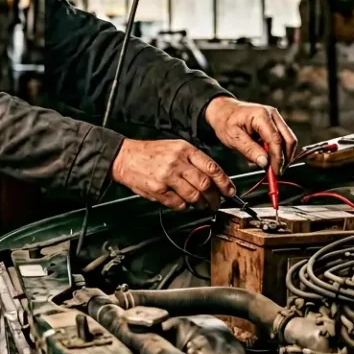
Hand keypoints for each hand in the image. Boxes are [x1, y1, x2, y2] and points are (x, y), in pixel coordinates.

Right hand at [110, 139, 234, 210]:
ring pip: (194, 196)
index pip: (212, 167)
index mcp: (184, 149)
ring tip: (201, 205)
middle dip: (214, 197)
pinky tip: (184, 203)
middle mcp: (177, 162)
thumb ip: (193, 160)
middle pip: (205, 184)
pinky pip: (178, 203)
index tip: (229, 191)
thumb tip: (213, 177)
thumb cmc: (149, 153)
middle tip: (216, 202)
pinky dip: (184, 206)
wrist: (124, 157)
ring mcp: (167, 176)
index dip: (224, 182)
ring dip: (200, 203)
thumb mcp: (174, 147)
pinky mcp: (158, 190)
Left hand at [204, 97, 297, 172]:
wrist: (222, 110)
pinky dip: (276, 151)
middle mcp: (272, 115)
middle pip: (289, 140)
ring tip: (269, 167)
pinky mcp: (274, 124)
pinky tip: (266, 157)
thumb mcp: (233, 137)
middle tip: (275, 173)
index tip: (275, 173)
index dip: (278, 159)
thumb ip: (249, 150)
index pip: (276, 140)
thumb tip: (264, 163)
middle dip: (284, 158)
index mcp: (261, 116)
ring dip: (281, 155)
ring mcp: (275, 119)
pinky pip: (281, 139)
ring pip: (288, 140)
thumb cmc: (225, 121)